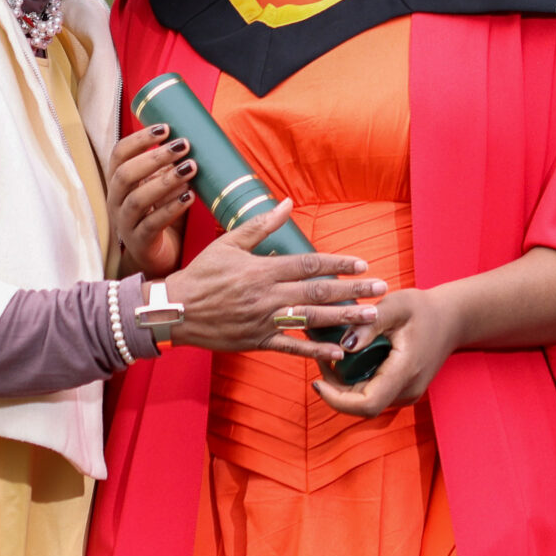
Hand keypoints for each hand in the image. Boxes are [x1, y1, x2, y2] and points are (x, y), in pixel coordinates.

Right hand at [107, 122, 195, 275]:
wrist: (159, 257)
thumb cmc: (162, 214)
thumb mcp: (164, 187)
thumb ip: (170, 167)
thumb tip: (192, 138)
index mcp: (119, 182)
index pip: (119, 154)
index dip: (140, 139)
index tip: (166, 128)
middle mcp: (116, 201)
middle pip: (125, 174)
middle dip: (154, 157)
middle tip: (183, 145)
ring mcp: (125, 223)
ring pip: (137, 199)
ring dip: (165, 181)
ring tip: (191, 168)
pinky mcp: (139, 242)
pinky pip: (152, 224)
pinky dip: (171, 208)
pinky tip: (189, 196)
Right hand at [165, 199, 387, 367]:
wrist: (174, 310)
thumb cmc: (201, 274)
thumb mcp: (228, 243)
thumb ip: (261, 225)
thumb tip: (287, 203)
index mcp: (263, 269)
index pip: (309, 264)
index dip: (337, 264)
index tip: (362, 263)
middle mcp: (268, 295)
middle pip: (318, 290)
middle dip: (353, 289)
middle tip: (381, 288)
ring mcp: (264, 320)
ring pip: (311, 318)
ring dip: (344, 318)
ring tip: (371, 317)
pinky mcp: (258, 341)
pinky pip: (291, 347)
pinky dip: (315, 350)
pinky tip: (339, 352)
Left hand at [313, 286, 461, 416]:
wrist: (452, 319)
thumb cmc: (424, 309)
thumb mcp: (397, 305)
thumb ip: (369, 323)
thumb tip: (345, 345)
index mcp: (405, 372)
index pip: (367, 404)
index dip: (337, 400)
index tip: (317, 381)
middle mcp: (406, 390)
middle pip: (361, 405)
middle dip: (334, 389)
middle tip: (319, 356)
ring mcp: (406, 393)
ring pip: (365, 402)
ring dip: (342, 385)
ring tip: (329, 354)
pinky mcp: (402, 390)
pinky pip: (372, 393)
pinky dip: (354, 381)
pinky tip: (346, 358)